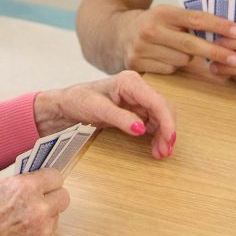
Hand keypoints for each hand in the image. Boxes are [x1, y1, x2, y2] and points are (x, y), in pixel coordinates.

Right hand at [0, 170, 68, 235]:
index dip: (48, 179)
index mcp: (25, 188)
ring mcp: (42, 232)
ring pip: (56, 216)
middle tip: (40, 198)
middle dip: (52, 196)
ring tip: (21, 219)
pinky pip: (48, 233)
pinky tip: (19, 233)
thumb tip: (38, 178)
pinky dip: (38, 232)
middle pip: (64, 197)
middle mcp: (38, 210)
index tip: (44, 181)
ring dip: (45, 215)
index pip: (56, 176)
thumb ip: (21, 182)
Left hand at [34, 71, 177, 158]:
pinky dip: (156, 136)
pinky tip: (155, 148)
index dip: (167, 121)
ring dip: (163, 135)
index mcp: (130, 82)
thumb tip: (142, 129)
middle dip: (167, 131)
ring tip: (160, 153)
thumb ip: (120, 118)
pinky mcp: (135, 111)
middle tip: (164, 151)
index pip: (157, 101)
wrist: (66, 105)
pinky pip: (152, 123)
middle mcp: (137, 88)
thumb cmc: (78, 100)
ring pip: (160, 118)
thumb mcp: (97, 109)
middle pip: (163, 109)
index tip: (168, 139)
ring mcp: (137, 99)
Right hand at [116, 5, 235, 74]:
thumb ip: (189, 22)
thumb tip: (227, 34)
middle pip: (191, 44)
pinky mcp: (137, 64)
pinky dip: (173, 66)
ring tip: (181, 52)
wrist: (110, 32)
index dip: (218, 25)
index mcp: (162, 12)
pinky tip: (166, 59)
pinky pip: (169, 70)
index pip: (195, 18)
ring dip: (190, 59)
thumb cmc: (150, 24)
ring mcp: (142, 48)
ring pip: (182, 60)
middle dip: (216, 52)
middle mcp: (151, 29)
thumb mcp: (166, 15)